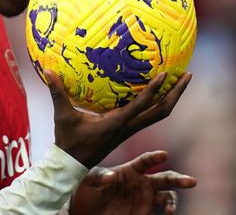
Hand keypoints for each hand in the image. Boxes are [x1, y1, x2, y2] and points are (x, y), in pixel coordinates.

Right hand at [44, 69, 190, 167]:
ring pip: (159, 114)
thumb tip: (47, 71)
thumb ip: (57, 93)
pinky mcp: (127, 129)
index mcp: (117, 123)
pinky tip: (159, 90)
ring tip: (181, 79)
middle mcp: (129, 127)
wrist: (72, 164)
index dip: (154, 90)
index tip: (165, 74)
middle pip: (162, 111)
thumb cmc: (68, 140)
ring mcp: (130, 129)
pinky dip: (158, 101)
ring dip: (172, 97)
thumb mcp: (63, 116)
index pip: (141, 105)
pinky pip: (149, 115)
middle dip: (177, 93)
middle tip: (188, 74)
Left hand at [68, 151, 195, 214]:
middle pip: (165, 178)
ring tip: (170, 210)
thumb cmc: (86, 191)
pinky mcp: (143, 213)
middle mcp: (141, 182)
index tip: (163, 154)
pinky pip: (160, 212)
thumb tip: (110, 176)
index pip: (145, 161)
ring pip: (167, 196)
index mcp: (129, 170)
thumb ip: (99, 176)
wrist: (85, 211)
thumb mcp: (88, 182)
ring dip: (173, 201)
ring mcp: (144, 198)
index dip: (154, 157)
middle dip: (179, 179)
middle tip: (191, 182)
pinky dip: (166, 212)